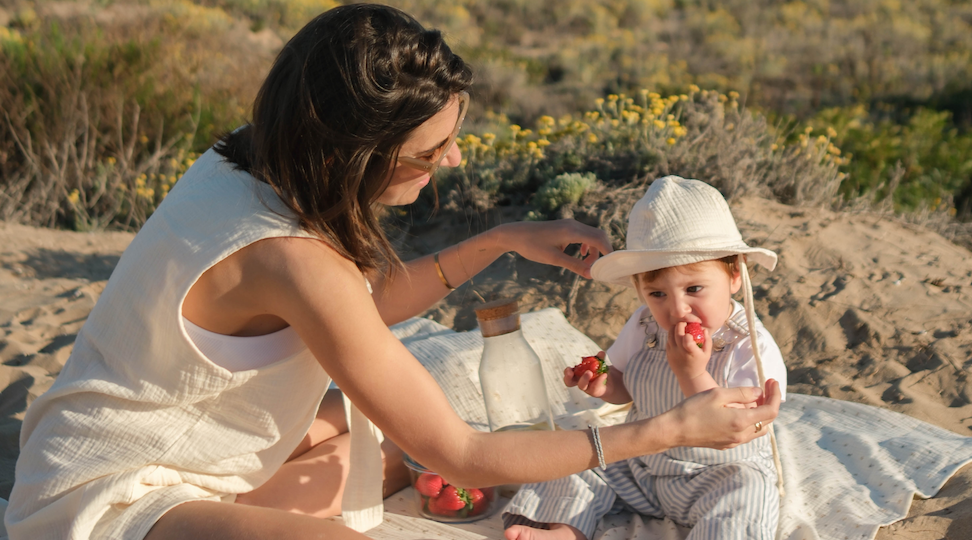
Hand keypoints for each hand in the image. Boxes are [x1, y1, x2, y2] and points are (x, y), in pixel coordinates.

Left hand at [496, 220, 611, 277]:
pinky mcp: (566, 227)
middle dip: (603, 252)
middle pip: (598, 235)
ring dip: (594, 250)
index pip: (598, 239)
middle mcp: (573, 225)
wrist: (516, 234)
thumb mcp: (553, 259)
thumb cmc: (532, 246)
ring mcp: (570, 224)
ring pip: (592, 235)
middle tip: (600, 268)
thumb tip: (591, 275)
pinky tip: (582, 254)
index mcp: (572, 231)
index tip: (610, 266)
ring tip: (588, 265)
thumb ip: (574, 266)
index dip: (608, 252)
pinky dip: (588, 245)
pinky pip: (584, 234)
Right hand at [564, 351, 608, 397]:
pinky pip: (594, 387)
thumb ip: (600, 359)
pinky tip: (604, 374)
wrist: (611, 385)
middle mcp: (580, 382)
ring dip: (584, 378)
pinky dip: (599, 380)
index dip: (567, 372)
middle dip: (568, 377)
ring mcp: (587, 388)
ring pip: (581, 386)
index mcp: (578, 375)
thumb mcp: (600, 365)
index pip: (568, 374)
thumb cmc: (601, 373)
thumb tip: (601, 353)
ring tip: (589, 372)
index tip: (569, 368)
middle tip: (571, 372)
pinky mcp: (595, 392)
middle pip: (569, 382)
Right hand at [662, 379, 781, 449]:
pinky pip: (746, 434)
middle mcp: (741, 435)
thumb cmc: (693, 409)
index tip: (772, 381)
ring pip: (758, 429)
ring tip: (753, 399)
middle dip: (769, 403)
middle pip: (767, 421)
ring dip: (760, 414)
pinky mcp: (726, 444)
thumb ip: (742, 393)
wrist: (675, 430)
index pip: (771, 410)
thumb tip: (759, 392)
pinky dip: (749, 421)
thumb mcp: (718, 394)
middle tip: (764, 388)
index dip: (775, 395)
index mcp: (741, 421)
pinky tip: (739, 411)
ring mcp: (734, 442)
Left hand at [665, 322, 710, 382]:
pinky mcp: (668, 353)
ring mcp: (672, 353)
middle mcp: (680, 352)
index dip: (687, 334)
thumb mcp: (707, 353)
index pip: (687, 341)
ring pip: (670, 336)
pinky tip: (675, 334)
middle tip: (684, 322)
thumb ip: (707, 340)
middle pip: (677, 334)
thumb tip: (704, 328)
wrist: (689, 375)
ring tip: (679, 326)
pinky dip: (671, 335)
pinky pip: (668, 341)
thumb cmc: (700, 363)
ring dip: (674, 328)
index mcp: (691, 352)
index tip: (690, 331)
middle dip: (680, 325)